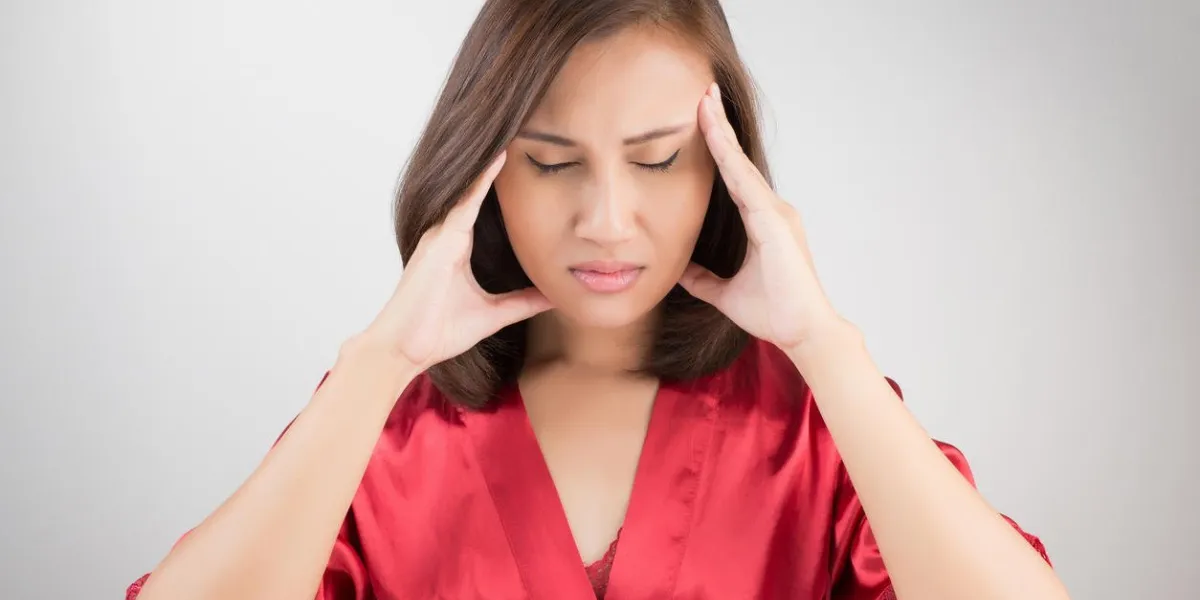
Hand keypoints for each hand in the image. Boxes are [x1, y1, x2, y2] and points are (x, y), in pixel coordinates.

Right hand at [350, 150, 551, 370]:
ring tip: (516, 131)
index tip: (525, 160)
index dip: (501, 184)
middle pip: (476, 190)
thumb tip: (554, 297)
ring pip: (471, 189)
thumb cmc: (438, 332)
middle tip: (524, 130)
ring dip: (492, 163)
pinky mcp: (440, 242)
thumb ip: (522, 302)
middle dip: (497, 163)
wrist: (405, 349)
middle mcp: (447, 234)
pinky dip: (481, 182)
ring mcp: (441, 234)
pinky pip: (463, 204)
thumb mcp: (493, 315)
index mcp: (458, 247)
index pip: (483, 207)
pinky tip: (498, 159)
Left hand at [679, 83, 842, 352]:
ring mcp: (776, 213)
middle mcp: (772, 210)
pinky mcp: (774, 222)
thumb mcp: (724, 293)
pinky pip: (746, 183)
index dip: (718, 147)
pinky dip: (730, 158)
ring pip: (741, 165)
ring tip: (704, 103)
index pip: (733, 177)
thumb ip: (703, 279)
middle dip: (719, 128)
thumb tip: (678, 269)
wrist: (803, 333)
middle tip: (702, 94)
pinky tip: (715, 136)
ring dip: (722, 134)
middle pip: (738, 162)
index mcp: (763, 222)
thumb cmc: (774, 313)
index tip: (702, 117)